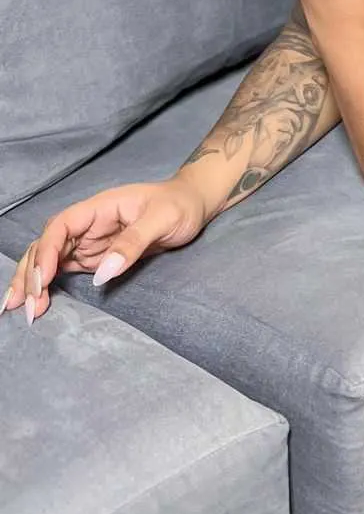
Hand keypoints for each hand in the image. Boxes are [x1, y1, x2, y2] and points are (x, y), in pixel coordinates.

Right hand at [2, 179, 207, 323]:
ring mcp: (88, 241)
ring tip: (21, 309)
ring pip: (47, 260)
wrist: (192, 205)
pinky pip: (62, 270)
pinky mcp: (93, 257)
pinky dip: (46, 285)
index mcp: (99, 207)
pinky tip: (38, 302)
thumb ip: (133, 243)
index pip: (61, 226)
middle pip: (46, 245)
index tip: (42, 279)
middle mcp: (87, 224)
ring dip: (31, 282)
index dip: (47, 251)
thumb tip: (101, 274)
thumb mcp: (163, 219)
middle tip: (24, 305)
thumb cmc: (180, 205)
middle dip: (30, 273)